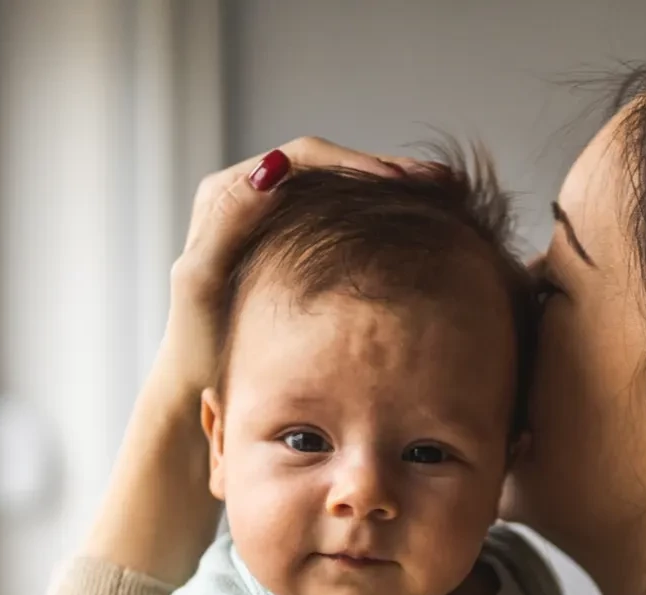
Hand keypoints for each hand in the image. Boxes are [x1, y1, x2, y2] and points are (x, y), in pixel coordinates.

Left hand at [151, 137, 423, 400]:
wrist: (199, 385)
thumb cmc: (198, 342)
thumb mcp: (202, 280)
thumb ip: (228, 220)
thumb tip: (271, 168)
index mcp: (226, 190)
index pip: (302, 159)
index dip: (355, 163)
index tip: (401, 182)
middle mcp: (251, 194)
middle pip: (330, 167)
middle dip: (387, 169)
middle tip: (442, 179)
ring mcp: (277, 219)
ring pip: (343, 189)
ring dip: (394, 186)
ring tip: (446, 191)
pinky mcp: (297, 245)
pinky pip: (346, 216)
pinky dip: (384, 213)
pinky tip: (424, 219)